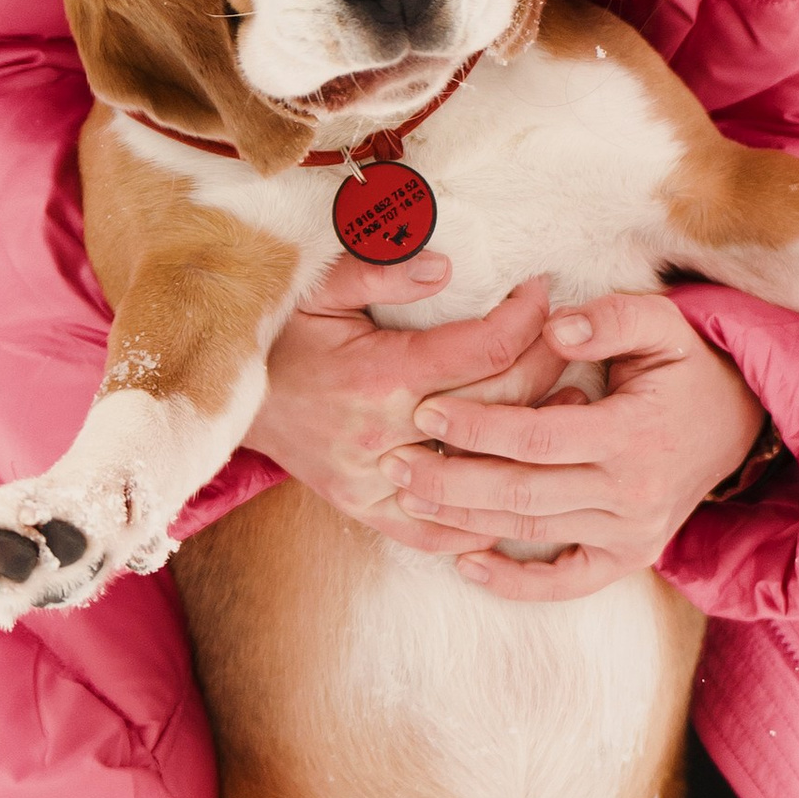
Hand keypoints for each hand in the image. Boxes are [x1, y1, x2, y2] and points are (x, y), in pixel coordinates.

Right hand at [247, 257, 577, 553]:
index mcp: (380, 375)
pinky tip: (522, 490)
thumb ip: (379, 273)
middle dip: (547, 362)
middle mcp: (385, 434)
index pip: (483, 348)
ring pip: (482, 469)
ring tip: (573, 404)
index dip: (527, 318)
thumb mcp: (318, 288)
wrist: (225, 399)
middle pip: (499, 405)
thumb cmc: (277, 335)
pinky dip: (481, 519)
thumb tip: (445, 267)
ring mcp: (377, 480)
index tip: (545, 291)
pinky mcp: (366, 509)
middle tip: (571, 337)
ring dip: (536, 439)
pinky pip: (435, 530)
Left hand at [387, 288, 766, 603]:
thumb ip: (611, 319)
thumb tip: (556, 328)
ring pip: (532, 533)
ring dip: (465, 522)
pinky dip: (516, 583)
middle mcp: (632, 492)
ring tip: (407, 498)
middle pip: (522, 493)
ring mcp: (632, 533)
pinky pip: (567, 583)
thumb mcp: (662, 323)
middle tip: (393, 462)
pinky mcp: (630, 556)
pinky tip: (465, 565)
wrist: (739, 419)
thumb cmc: (685, 363)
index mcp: (634, 434)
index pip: (536, 437)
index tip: (425, 412)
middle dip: (450, 480)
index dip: (476, 428)